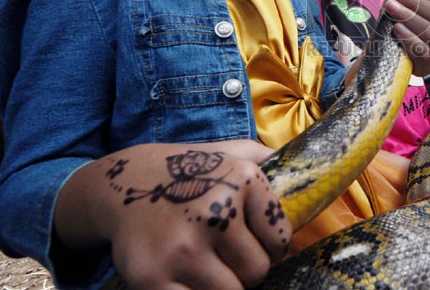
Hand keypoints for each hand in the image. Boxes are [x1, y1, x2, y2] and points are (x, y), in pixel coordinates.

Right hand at [55, 141, 289, 287]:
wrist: (122, 184)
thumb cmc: (189, 173)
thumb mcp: (231, 153)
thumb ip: (269, 160)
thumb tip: (308, 173)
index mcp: (242, 180)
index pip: (280, 239)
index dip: (271, 246)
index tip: (256, 241)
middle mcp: (215, 212)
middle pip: (256, 272)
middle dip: (246, 268)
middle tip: (227, 255)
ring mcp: (183, 248)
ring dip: (223, 285)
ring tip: (208, 264)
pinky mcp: (153, 278)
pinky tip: (188, 277)